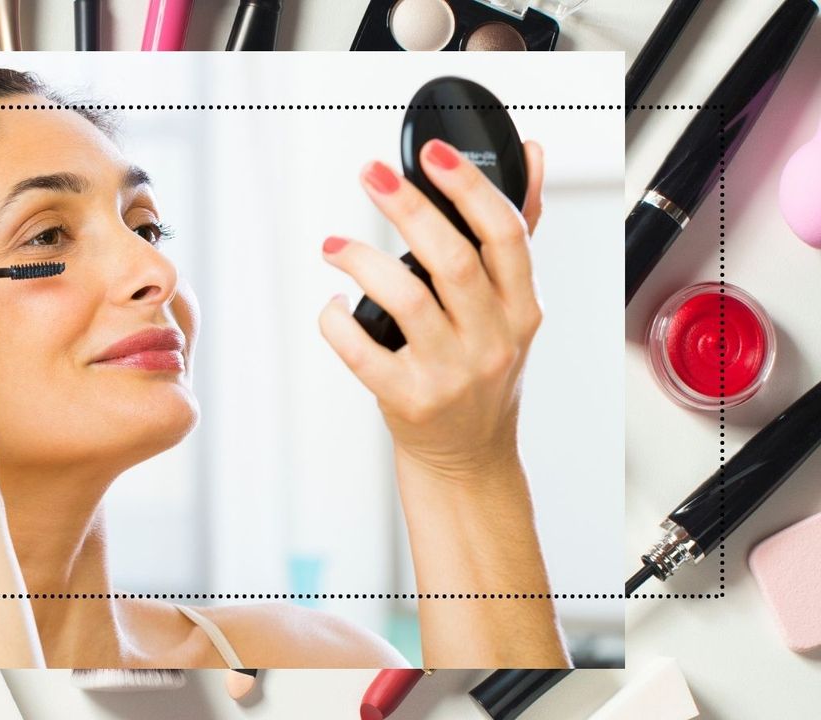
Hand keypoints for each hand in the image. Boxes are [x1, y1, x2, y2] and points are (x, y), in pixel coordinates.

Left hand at [319, 140, 545, 480]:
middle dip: (409, 209)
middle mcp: (492, 339)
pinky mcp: (409, 400)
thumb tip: (529, 155)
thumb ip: (516, 232)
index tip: (432, 153)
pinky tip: (332, 306)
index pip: (506, 235)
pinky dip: (338, 322)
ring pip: (406, 300)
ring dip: (363, 261)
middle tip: (370, 176)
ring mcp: (451, 373)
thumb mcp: (513, 307)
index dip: (469, 187)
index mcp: (521, 308)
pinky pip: (363, 353)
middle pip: (453, 261)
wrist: (469, 456)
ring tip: (333, 245)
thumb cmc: (482, 374)